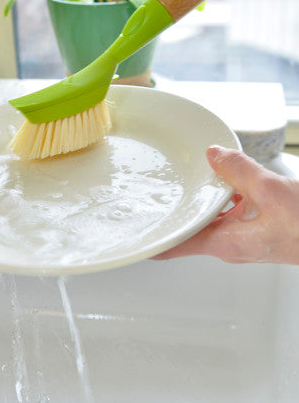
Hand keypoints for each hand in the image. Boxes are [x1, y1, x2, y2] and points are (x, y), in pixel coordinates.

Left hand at [155, 146, 298, 264]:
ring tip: (192, 176)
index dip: (152, 239)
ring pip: (213, 218)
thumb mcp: (269, 190)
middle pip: (191, 228)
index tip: (133, 230)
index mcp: (226, 243)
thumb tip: (213, 155)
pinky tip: (231, 179)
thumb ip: (237, 170)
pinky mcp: (259, 232)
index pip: (175, 246)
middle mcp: (231, 246)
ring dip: (204, 199)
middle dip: (176, 209)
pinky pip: (233, 214)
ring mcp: (245, 240)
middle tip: (156, 190)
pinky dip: (227, 198)